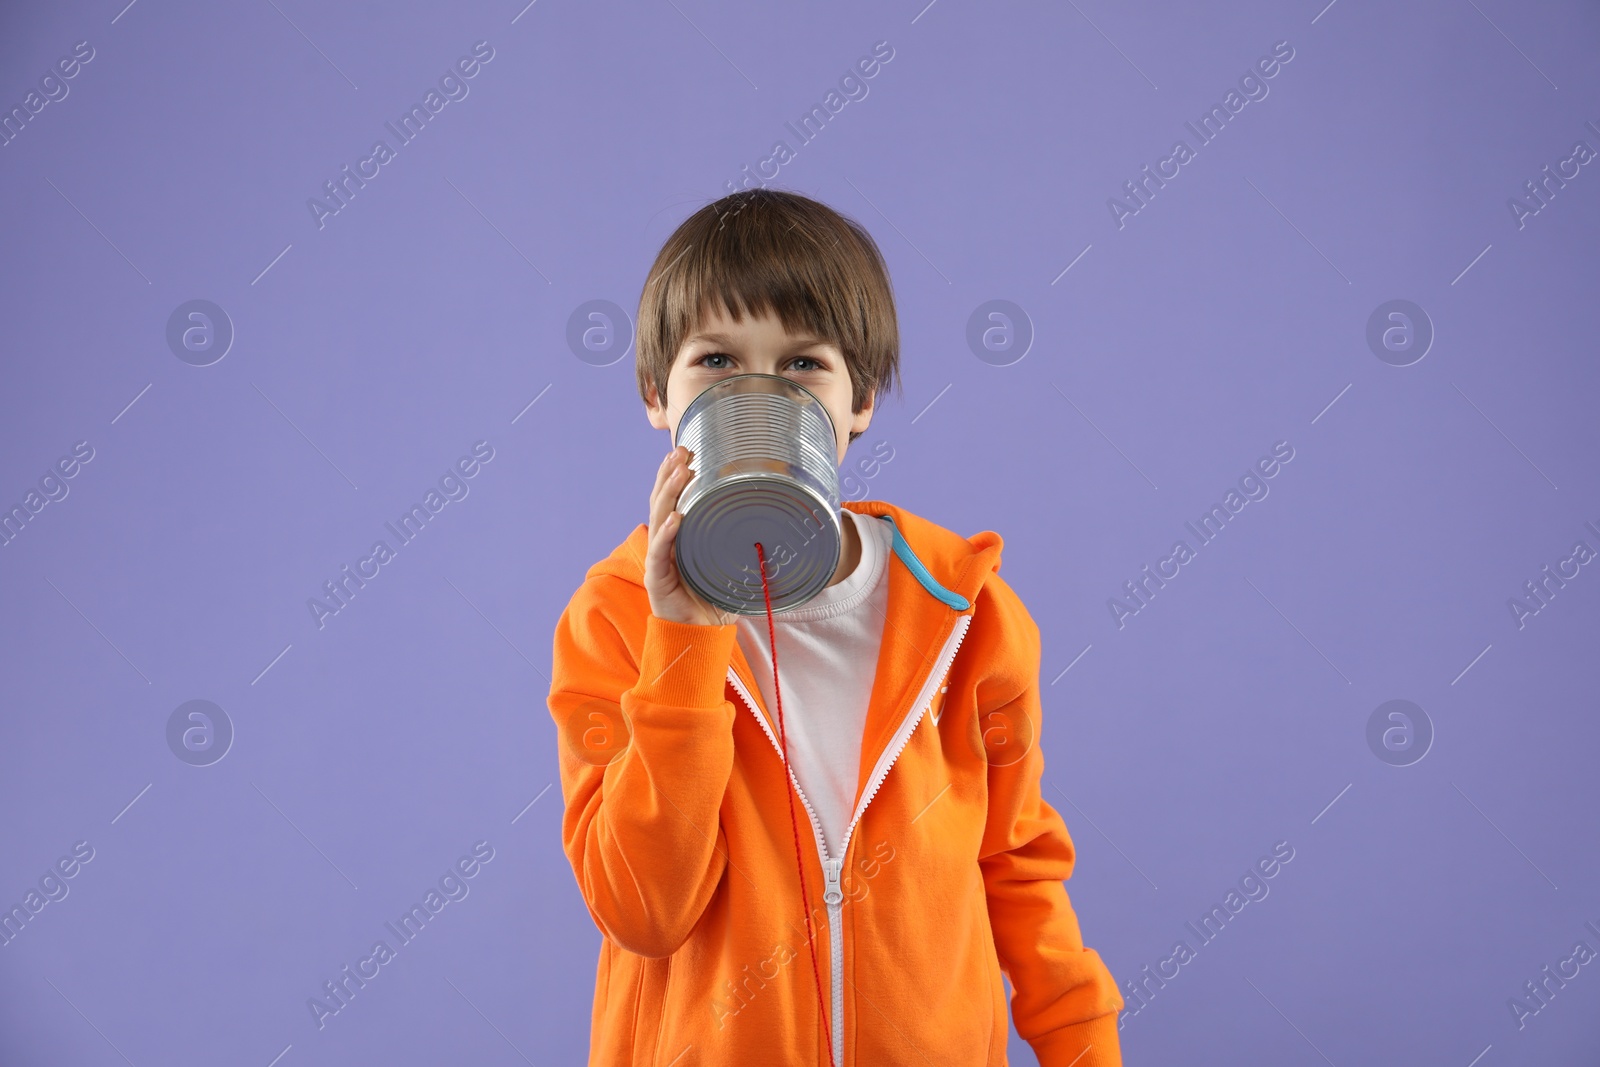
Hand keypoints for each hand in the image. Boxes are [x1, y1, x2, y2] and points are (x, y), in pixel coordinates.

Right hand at [645, 445, 737, 626]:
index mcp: (678, 537)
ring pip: (658, 519)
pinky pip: (660, 553)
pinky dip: (667, 534)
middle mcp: (664, 543)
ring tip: (679, 472)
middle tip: (681, 450)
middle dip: (668, 474)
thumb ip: (741, 542)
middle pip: (660, 501)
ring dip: (667, 494)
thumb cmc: (715, 600)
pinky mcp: (657, 579)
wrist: (702, 637)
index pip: (672, 498)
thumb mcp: (730, 563)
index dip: (675, 473)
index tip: (688, 449)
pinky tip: (675, 518)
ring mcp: (658, 560)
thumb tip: (779, 520)